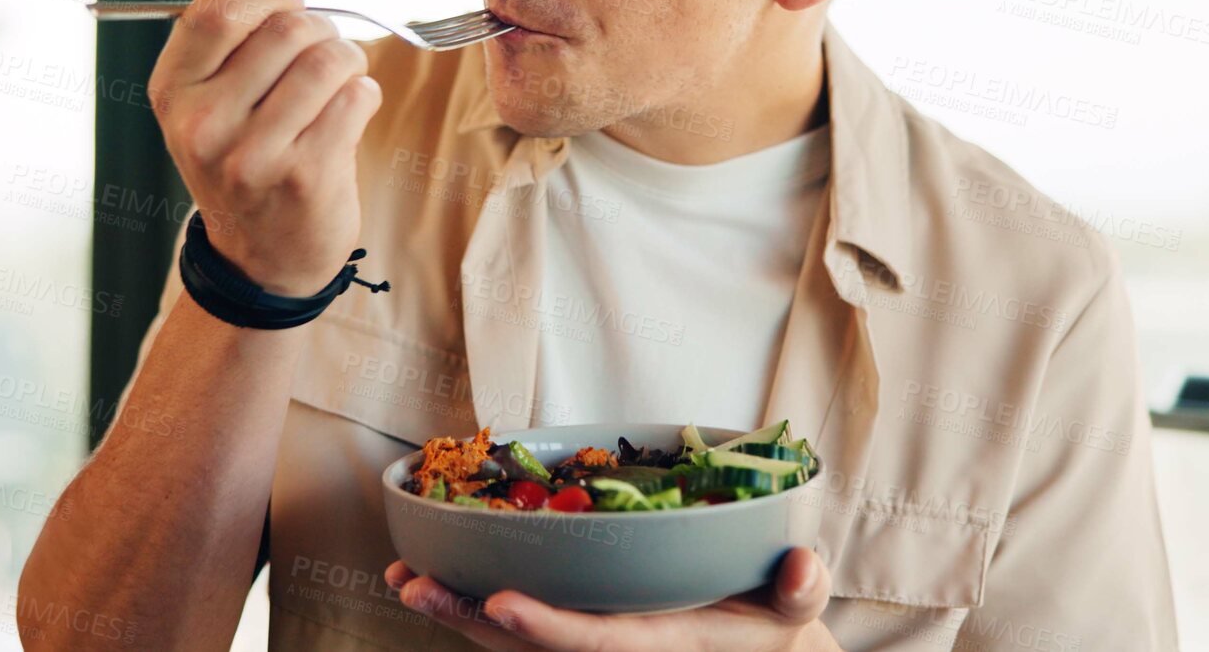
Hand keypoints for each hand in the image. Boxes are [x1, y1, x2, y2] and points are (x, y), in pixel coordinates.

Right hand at [148, 0, 382, 295]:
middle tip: (322, 50)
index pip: (218, 11)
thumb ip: (215, 20)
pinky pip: (354, 99)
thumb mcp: (212, 94)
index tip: (287, 9)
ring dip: (349, 60)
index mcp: (173, 92)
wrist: (263, 257)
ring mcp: (252, 154)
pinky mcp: (304, 176)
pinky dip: (363, 95)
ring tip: (341, 79)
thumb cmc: (244, 158)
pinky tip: (350, 113)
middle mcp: (203, 124)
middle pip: (286, 29)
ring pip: (327, 60)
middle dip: (319, 28)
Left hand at [383, 547, 839, 651]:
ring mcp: (593, 637)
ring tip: (403, 578)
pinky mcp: (580, 623)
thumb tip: (804, 565)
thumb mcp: (797, 606)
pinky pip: (518, 621)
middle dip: (471, 617)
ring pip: (512, 637)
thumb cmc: (772, 616)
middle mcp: (616, 646)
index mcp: (663, 641)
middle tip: (413, 584)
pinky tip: (433, 572)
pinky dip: (474, 599)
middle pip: (532, 645)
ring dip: (457, 608)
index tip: (501, 604)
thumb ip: (801, 589)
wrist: (757, 645)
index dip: (548, 628)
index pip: (598, 642)